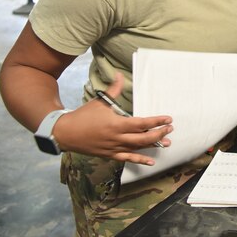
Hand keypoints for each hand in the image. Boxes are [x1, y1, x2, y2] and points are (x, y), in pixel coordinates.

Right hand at [54, 72, 173, 164]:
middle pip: (143, 138)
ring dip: (153, 146)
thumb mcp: (100, 101)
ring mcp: (114, 148)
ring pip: (137, 148)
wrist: (65, 133)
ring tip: (168, 143)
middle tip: (170, 129)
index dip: (156, 121)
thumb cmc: (83, 116)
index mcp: (116, 124)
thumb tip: (120, 75)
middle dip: (159, 133)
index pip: (142, 123)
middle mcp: (117, 138)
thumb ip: (113, 89)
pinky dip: (140, 160)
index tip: (168, 118)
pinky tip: (151, 161)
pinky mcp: (110, 155)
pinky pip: (127, 158)